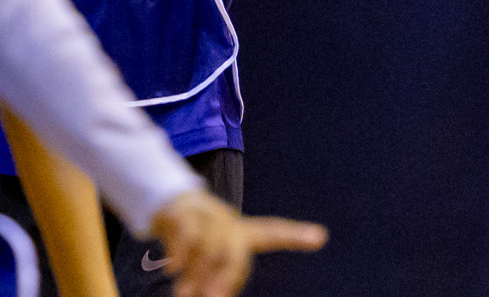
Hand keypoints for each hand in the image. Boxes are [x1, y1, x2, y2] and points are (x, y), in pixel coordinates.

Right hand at [149, 188, 326, 296]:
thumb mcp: (210, 261)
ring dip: (196, 276)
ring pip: (208, 248)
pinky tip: (174, 271)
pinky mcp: (181, 213)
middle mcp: (228, 220)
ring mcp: (205, 213)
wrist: (167, 201)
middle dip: (226, 278)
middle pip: (234, 251)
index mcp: (242, 231)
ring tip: (185, 295)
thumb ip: (218, 281)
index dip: (296, 236)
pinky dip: (180, 258)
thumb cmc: (197, 239)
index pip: (273, 232)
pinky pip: (185, 237)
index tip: (321, 236)